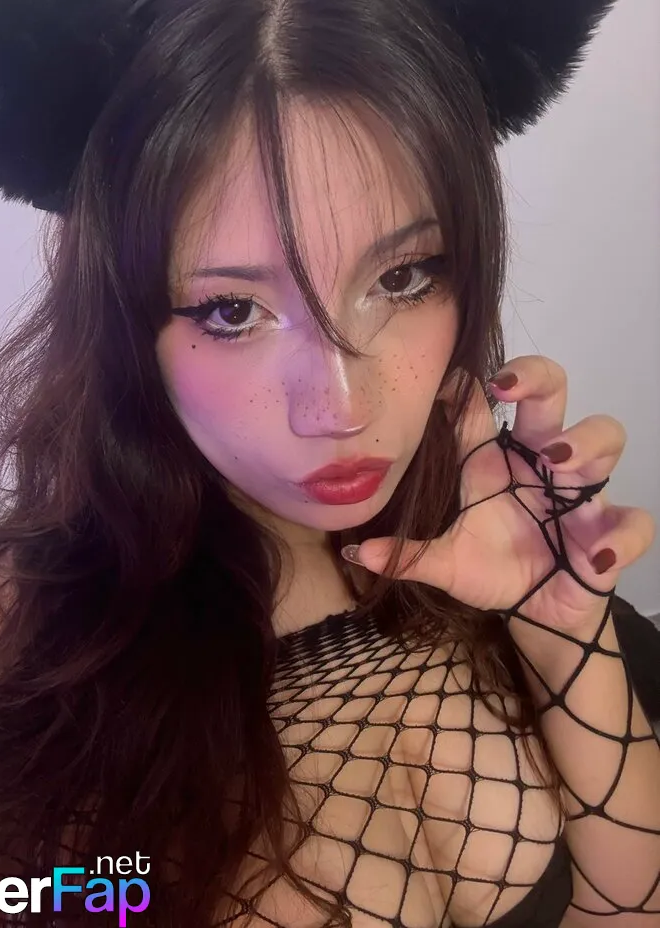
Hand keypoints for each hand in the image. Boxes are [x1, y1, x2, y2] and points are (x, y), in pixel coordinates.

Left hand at [344, 356, 655, 636]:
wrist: (536, 612)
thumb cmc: (493, 570)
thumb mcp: (446, 564)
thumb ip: (407, 556)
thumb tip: (355, 554)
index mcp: (492, 462)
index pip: (481, 407)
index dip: (469, 384)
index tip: (448, 375)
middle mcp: (538, 463)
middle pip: (550, 394)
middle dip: (536, 378)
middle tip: (508, 386)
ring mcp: (578, 493)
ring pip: (605, 436)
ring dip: (585, 441)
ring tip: (558, 459)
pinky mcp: (607, 532)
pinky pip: (632, 522)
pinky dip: (620, 537)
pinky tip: (594, 556)